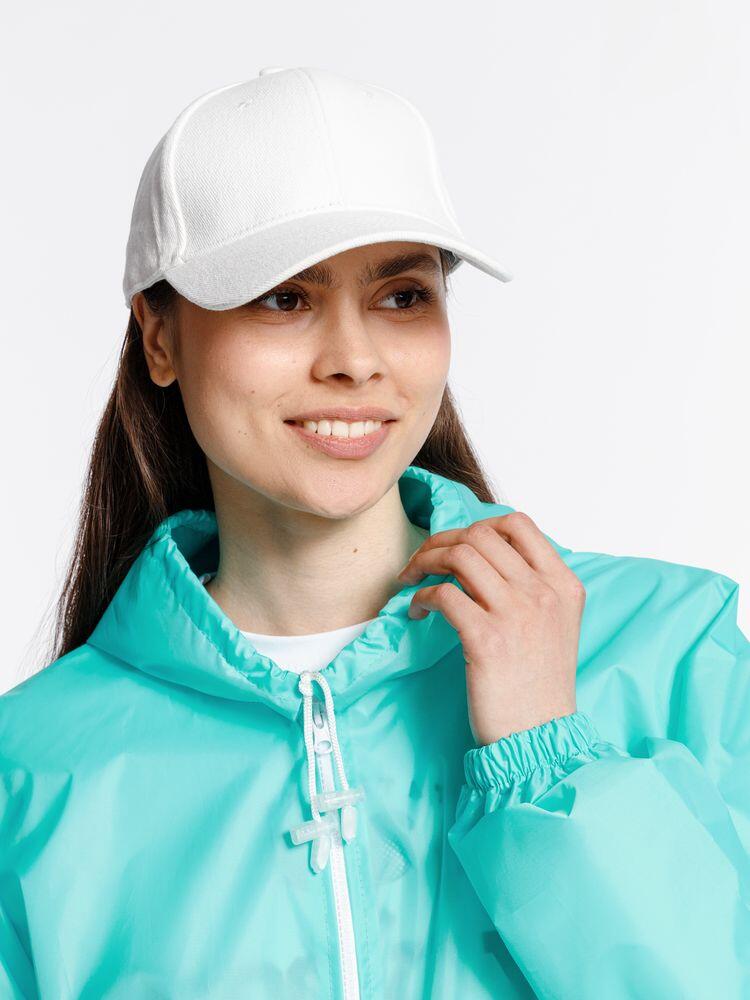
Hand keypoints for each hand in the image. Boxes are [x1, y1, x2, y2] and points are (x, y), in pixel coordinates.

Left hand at [396, 512, 584, 744]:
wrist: (541, 738)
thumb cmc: (539, 686)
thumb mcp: (555, 626)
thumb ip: (532, 587)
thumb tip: (483, 556)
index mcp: (563, 584)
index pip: (518, 524)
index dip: (478, 525)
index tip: (457, 546)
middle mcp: (543, 592)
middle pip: (480, 534)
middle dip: (441, 541)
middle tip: (422, 563)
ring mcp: (517, 614)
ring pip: (459, 555)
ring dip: (425, 562)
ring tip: (412, 582)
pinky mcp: (487, 639)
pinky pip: (443, 594)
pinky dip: (421, 597)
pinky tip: (418, 613)